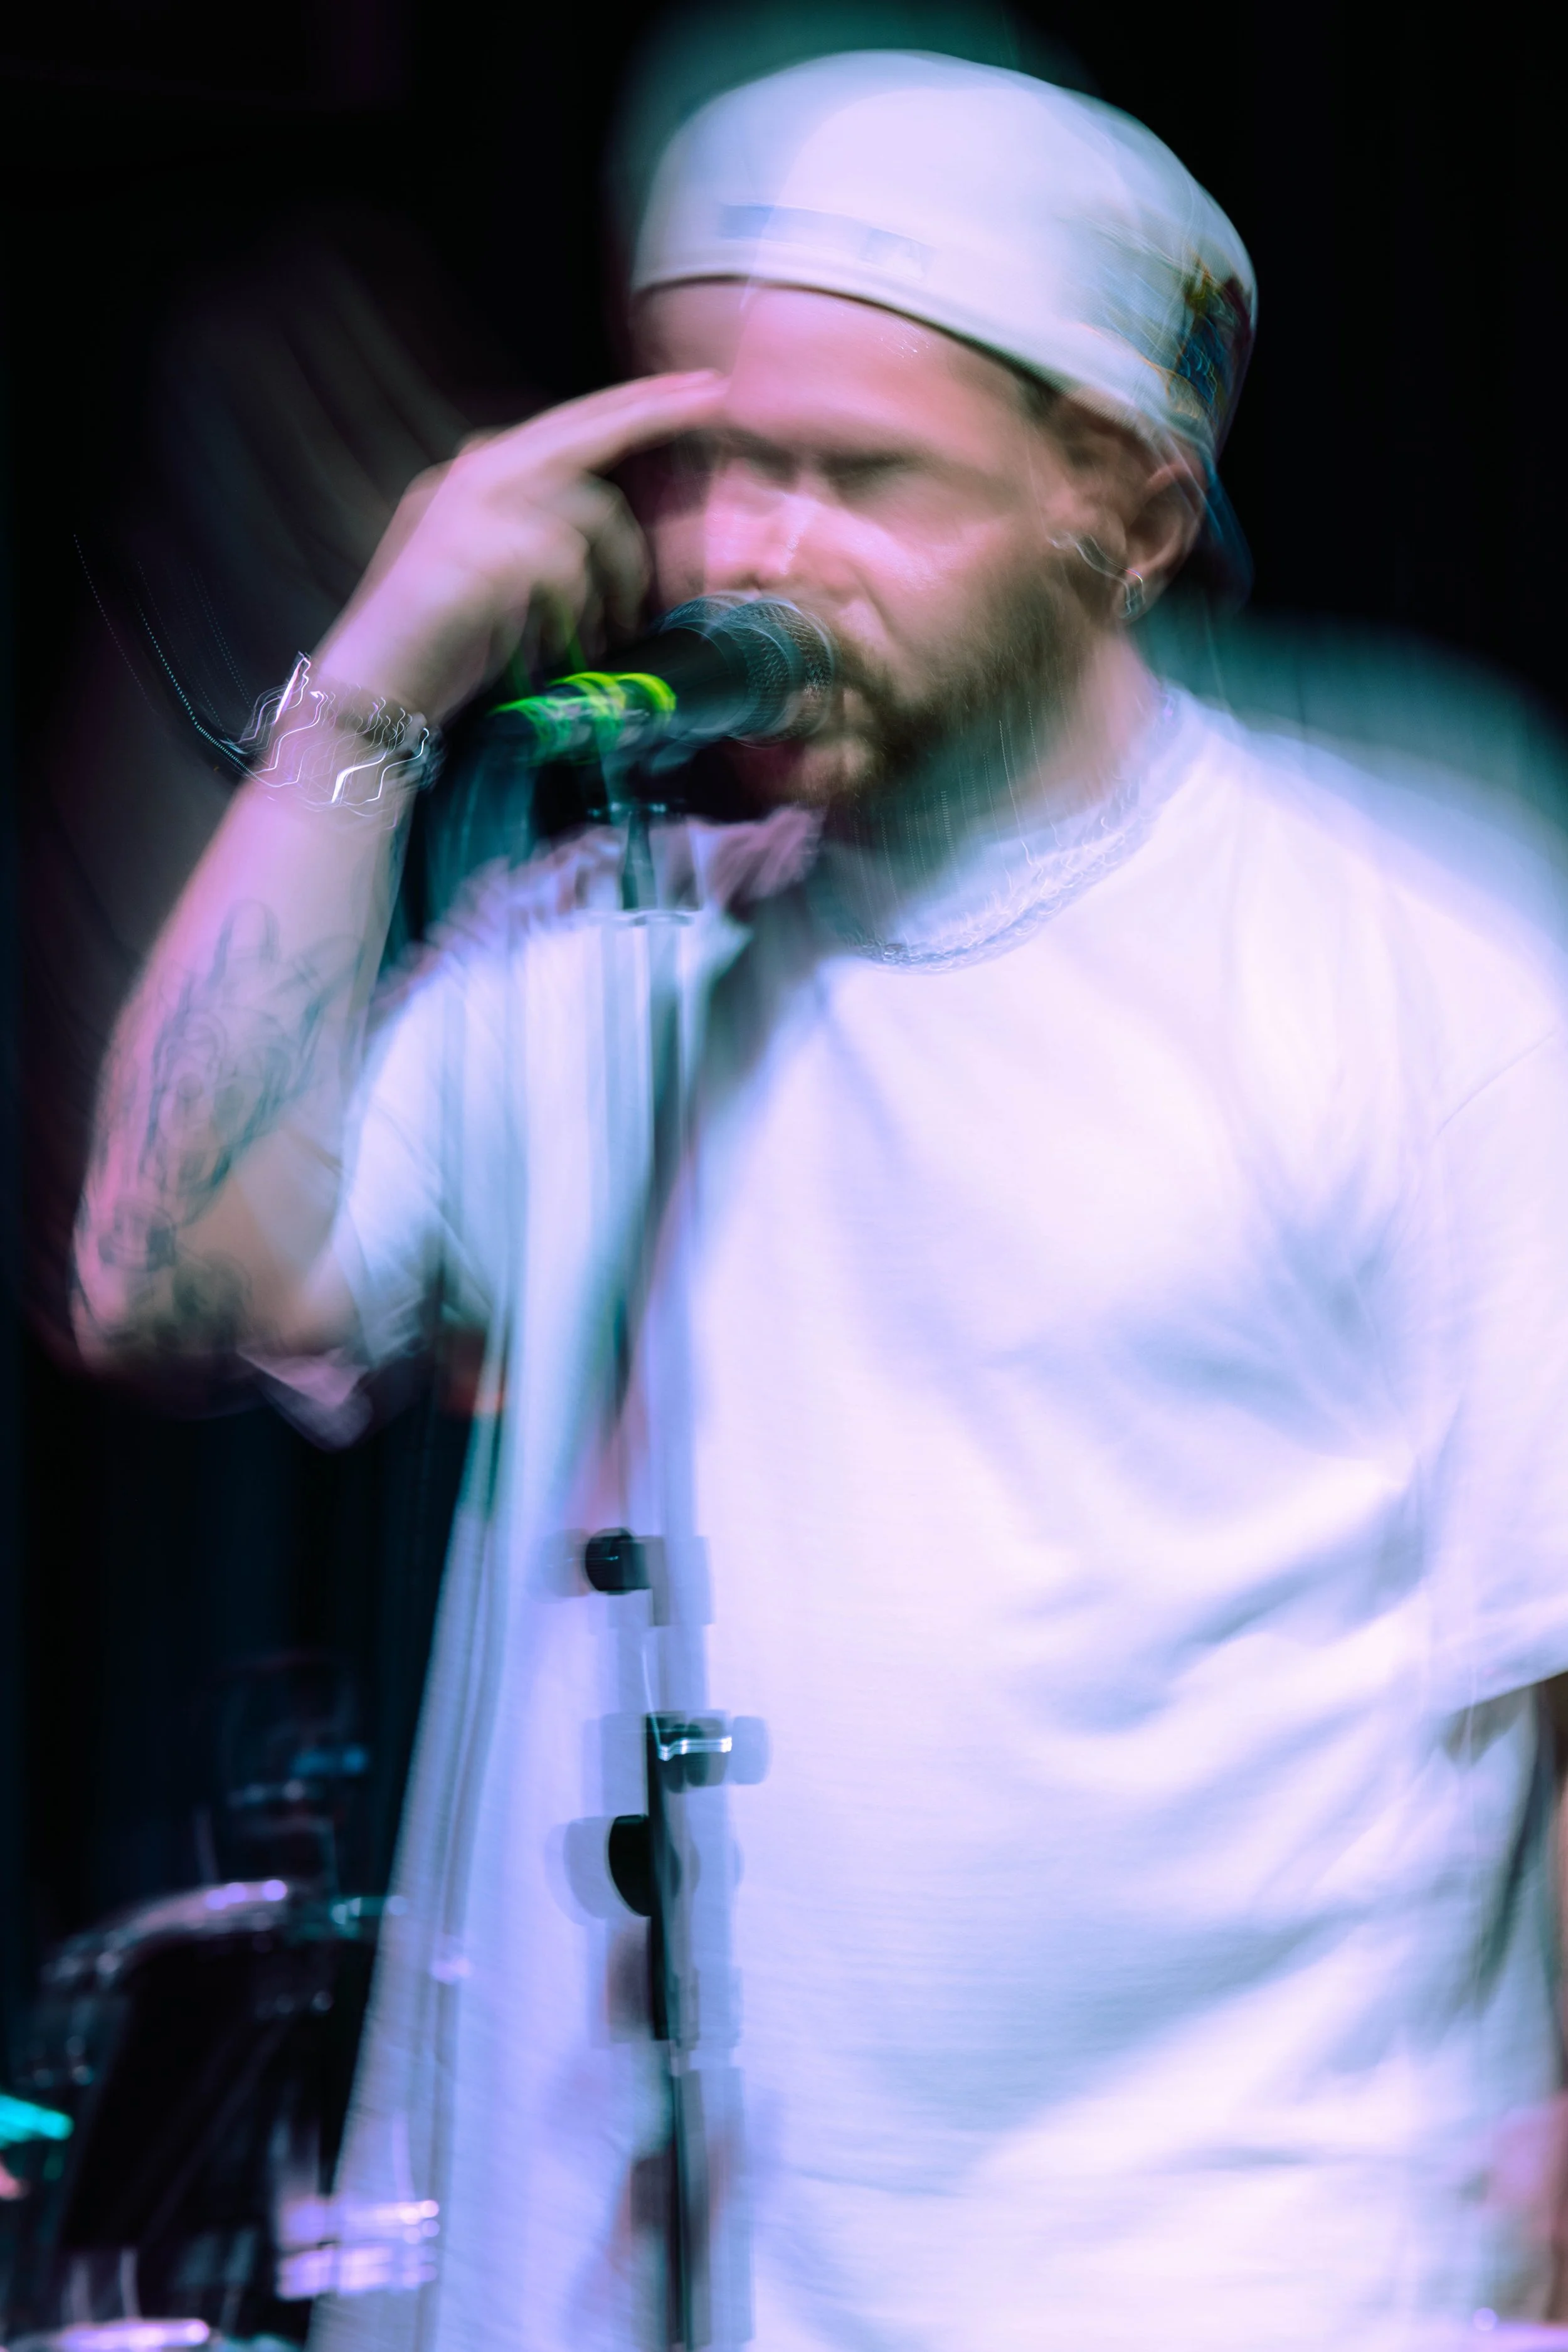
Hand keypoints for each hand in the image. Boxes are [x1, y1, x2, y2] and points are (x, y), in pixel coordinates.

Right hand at [315, 369, 726, 723]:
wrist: (373, 691)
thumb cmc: (440, 648)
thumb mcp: (495, 576)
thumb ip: (539, 537)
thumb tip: (612, 532)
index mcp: (474, 475)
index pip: (566, 425)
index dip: (633, 404)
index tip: (694, 390)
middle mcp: (470, 475)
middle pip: (583, 430)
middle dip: (652, 411)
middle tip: (712, 399)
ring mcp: (472, 508)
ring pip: (588, 513)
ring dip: (616, 580)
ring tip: (611, 635)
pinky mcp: (480, 551)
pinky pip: (566, 568)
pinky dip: (576, 617)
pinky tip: (566, 654)